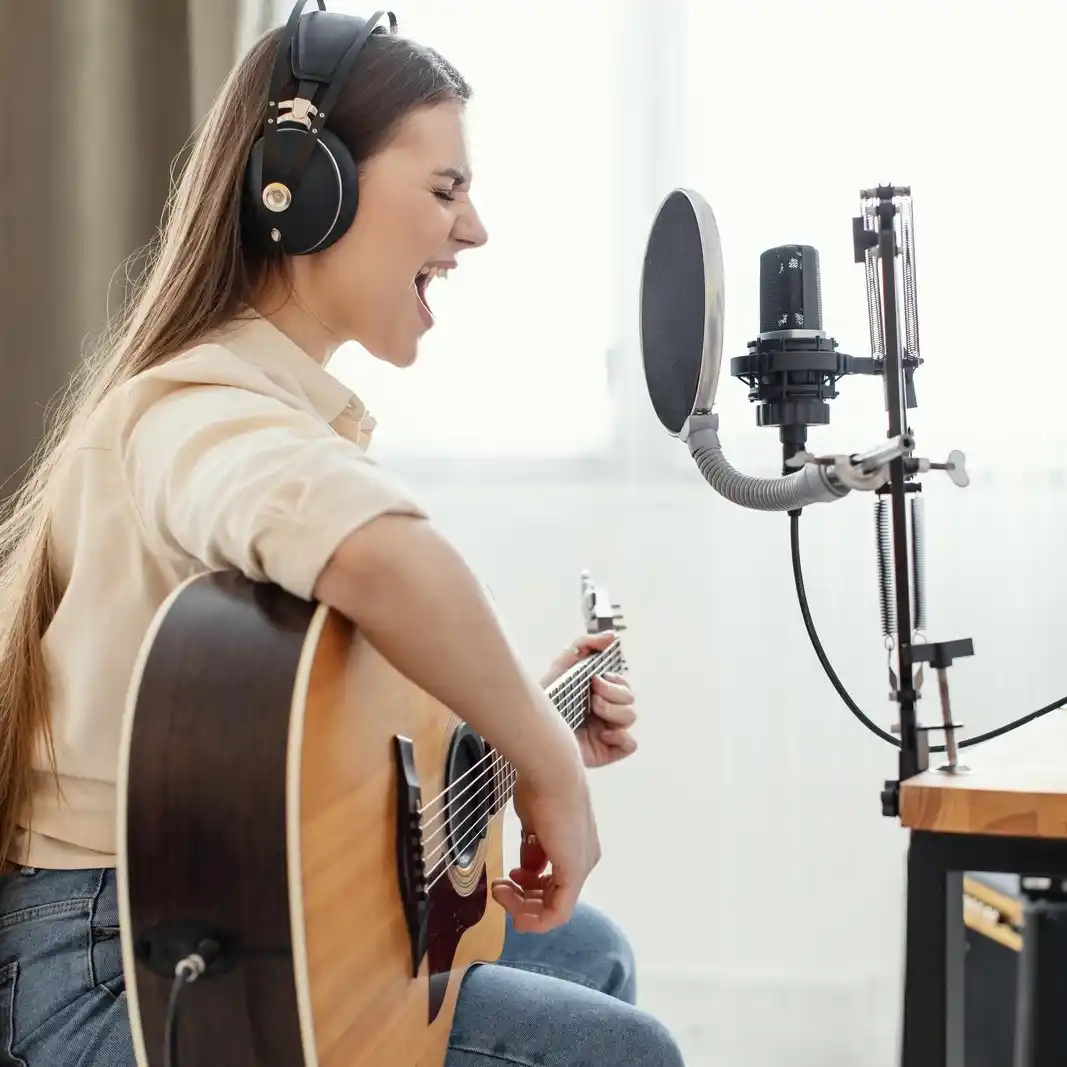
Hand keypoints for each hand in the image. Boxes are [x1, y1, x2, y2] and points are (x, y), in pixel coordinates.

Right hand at [491, 760, 600, 933]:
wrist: (551, 771)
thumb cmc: (539, 786)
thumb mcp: (533, 822)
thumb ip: (533, 848)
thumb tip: (528, 868)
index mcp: (576, 844)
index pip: (555, 878)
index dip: (529, 884)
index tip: (508, 877)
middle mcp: (584, 858)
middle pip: (553, 895)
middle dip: (523, 897)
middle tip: (498, 888)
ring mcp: (581, 866)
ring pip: (553, 906)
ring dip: (522, 905)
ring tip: (499, 889)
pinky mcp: (574, 871)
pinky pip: (557, 912)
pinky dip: (536, 920)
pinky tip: (516, 915)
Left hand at [541, 631, 636, 768]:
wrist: (530, 731)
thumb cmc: (547, 700)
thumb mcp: (561, 666)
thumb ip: (584, 645)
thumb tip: (611, 637)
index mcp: (600, 692)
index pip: (623, 682)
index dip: (614, 680)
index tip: (596, 679)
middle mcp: (606, 711)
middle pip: (629, 698)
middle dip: (612, 694)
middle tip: (592, 695)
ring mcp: (608, 730)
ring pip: (631, 717)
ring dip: (613, 712)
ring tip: (592, 712)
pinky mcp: (608, 750)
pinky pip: (630, 744)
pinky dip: (621, 737)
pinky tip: (602, 735)